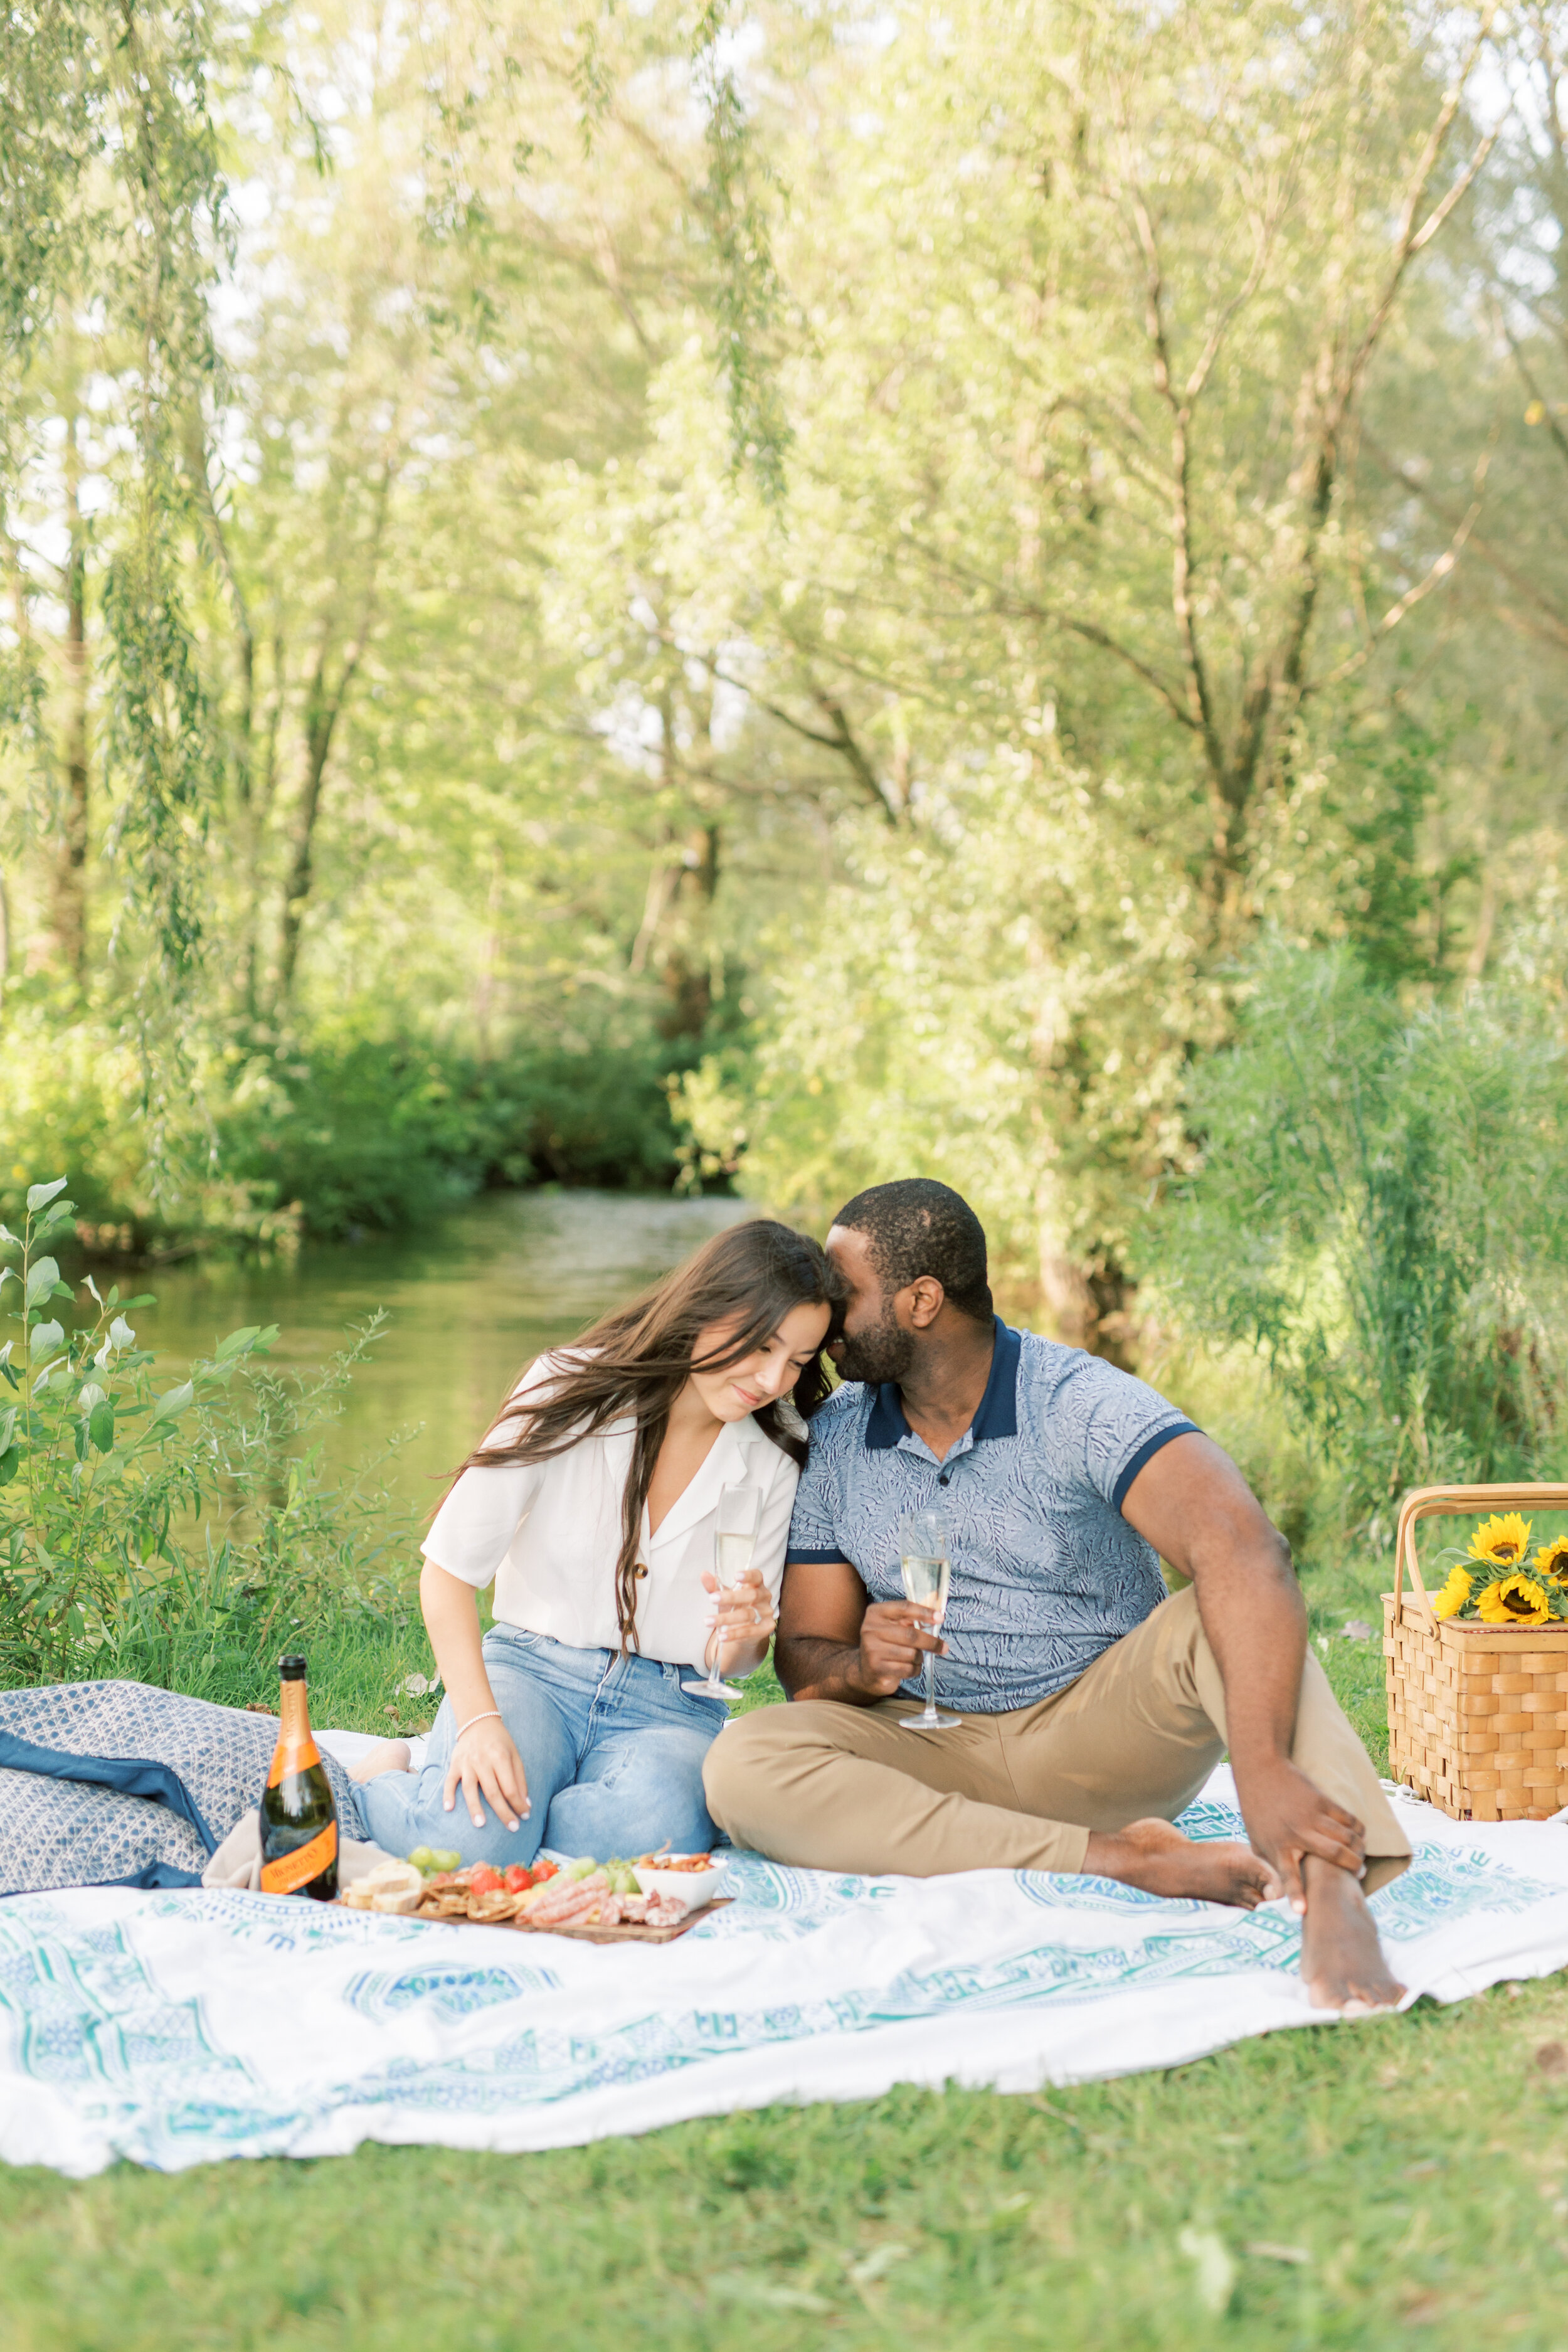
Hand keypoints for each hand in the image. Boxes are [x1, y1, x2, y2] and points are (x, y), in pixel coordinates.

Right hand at [442, 1715, 530, 1832]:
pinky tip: (448, 1808)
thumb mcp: (515, 1755)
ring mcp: (467, 1763)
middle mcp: (483, 1761)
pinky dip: (448, 1794)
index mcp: (500, 1758)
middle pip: (492, 1792)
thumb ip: (520, 1779)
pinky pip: (449, 1781)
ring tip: (480, 1824)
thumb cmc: (500, 1742)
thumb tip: (525, 1803)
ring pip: (470, 1789)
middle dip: (503, 1812)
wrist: (478, 1722)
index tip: (525, 1816)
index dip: (518, 1804)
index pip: (510, 1787)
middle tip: (512, 1828)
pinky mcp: (454, 1764)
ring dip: (475, 1807)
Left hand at [702, 1567, 777, 1672]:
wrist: (743, 1631)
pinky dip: (733, 1634)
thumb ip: (714, 1587)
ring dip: (726, 1618)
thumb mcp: (724, 1596)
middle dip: (731, 1597)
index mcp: (756, 1585)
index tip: (735, 1576)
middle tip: (712, 1598)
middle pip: (752, 1595)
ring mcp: (767, 1613)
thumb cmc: (734, 1607)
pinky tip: (721, 1636)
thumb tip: (704, 1575)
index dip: (748, 1575)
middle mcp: (764, 1597)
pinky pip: (749, 1631)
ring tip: (708, 1621)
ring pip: (747, 1615)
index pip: (757, 1576)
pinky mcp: (765, 1629)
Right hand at [853, 1599, 945, 1698]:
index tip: (940, 1618)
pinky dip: (915, 1669)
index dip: (924, 1612)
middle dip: (931, 1642)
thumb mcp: (893, 1626)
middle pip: (910, 1634)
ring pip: (911, 1654)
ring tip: (915, 1658)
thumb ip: (910, 1619)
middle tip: (944, 1647)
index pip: (904, 1608)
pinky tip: (909, 1668)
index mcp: (876, 1613)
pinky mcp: (876, 1668)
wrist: (865, 1671)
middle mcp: (870, 1629)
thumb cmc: (886, 1644)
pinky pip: (907, 1669)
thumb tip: (937, 1617)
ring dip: (920, 1658)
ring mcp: (871, 1649)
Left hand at [1232, 1756, 1365, 1912]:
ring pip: (1347, 1838)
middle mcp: (1296, 1833)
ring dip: (1359, 1849)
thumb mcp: (1255, 1839)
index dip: (1296, 1894)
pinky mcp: (1321, 1800)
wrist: (1260, 1769)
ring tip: (1360, 1854)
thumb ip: (1270, 1863)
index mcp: (1277, 1846)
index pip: (1286, 1875)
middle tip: (1360, 1873)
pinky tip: (1358, 1835)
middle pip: (1335, 1855)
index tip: (1302, 1912)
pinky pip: (1349, 1819)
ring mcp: (1311, 1816)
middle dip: (1354, 1867)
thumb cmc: (1257, 1809)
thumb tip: (1275, 1892)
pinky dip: (1358, 1829)